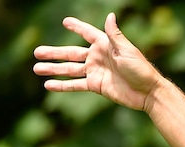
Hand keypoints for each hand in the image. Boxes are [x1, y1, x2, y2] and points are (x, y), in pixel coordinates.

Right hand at [33, 13, 159, 111]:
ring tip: (36, 68)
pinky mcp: (96, 86)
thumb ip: (115, 35)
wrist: (148, 93)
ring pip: (69, 69)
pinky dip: (62, 85)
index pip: (87, 33)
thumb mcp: (127, 50)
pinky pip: (76, 85)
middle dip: (53, 53)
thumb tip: (110, 15)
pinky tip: (48, 85)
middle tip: (36, 52)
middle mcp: (97, 57)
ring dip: (53, 69)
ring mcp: (95, 72)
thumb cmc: (141, 69)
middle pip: (70, 53)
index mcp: (104, 45)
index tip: (65, 22)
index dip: (76, 27)